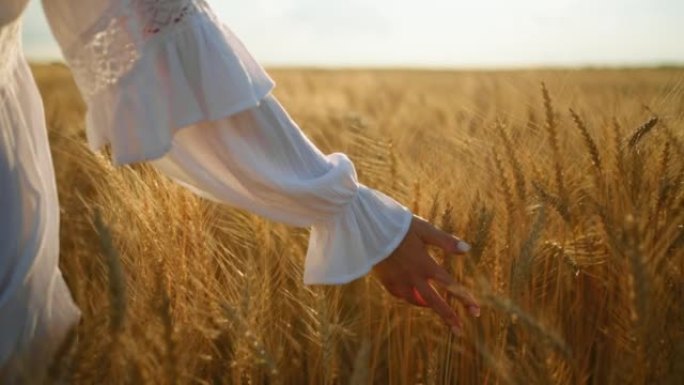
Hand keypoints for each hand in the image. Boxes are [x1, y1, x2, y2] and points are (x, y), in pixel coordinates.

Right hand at [371, 214, 479, 334]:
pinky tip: (409, 294)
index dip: (464, 298)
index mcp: (425, 264)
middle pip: (434, 301)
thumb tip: (468, 249)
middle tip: (459, 330)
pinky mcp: (385, 280)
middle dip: (448, 316)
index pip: (450, 285)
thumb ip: (445, 241)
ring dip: (426, 304)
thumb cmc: (398, 225)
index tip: (476, 311)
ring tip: (431, 305)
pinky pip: (399, 294)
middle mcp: (413, 277)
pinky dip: (407, 296)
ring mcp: (398, 280)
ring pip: (414, 300)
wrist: (368, 229)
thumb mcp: (424, 230)